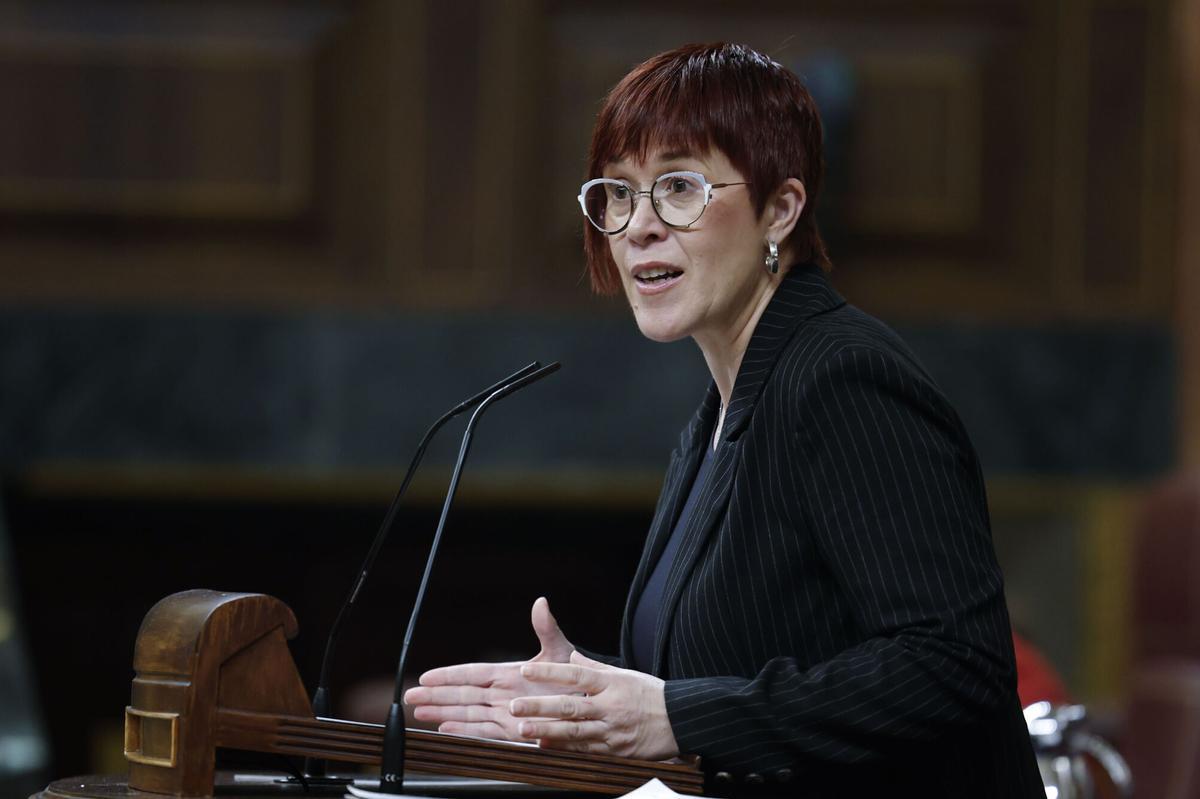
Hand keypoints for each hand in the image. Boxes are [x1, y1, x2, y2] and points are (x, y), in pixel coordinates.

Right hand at [403, 596, 573, 740]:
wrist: (589, 702)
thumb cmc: (575, 676)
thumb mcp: (559, 650)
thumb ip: (546, 629)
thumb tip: (540, 602)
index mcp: (507, 673)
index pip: (471, 674)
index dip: (448, 675)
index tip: (426, 676)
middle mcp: (502, 694)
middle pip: (461, 695)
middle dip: (435, 696)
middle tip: (411, 697)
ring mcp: (505, 713)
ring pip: (467, 714)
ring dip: (443, 714)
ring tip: (420, 714)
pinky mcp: (513, 732)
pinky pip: (484, 732)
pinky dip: (465, 731)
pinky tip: (445, 730)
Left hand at [510, 650, 679, 760]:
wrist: (681, 720)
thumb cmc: (652, 695)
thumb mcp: (625, 674)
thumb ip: (595, 668)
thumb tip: (572, 658)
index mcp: (611, 683)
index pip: (575, 675)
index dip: (549, 673)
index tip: (526, 670)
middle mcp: (609, 706)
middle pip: (570, 706)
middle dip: (540, 707)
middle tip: (515, 705)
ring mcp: (611, 730)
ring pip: (574, 732)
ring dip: (546, 731)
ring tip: (523, 729)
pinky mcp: (615, 750)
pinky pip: (585, 750)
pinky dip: (564, 749)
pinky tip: (545, 746)